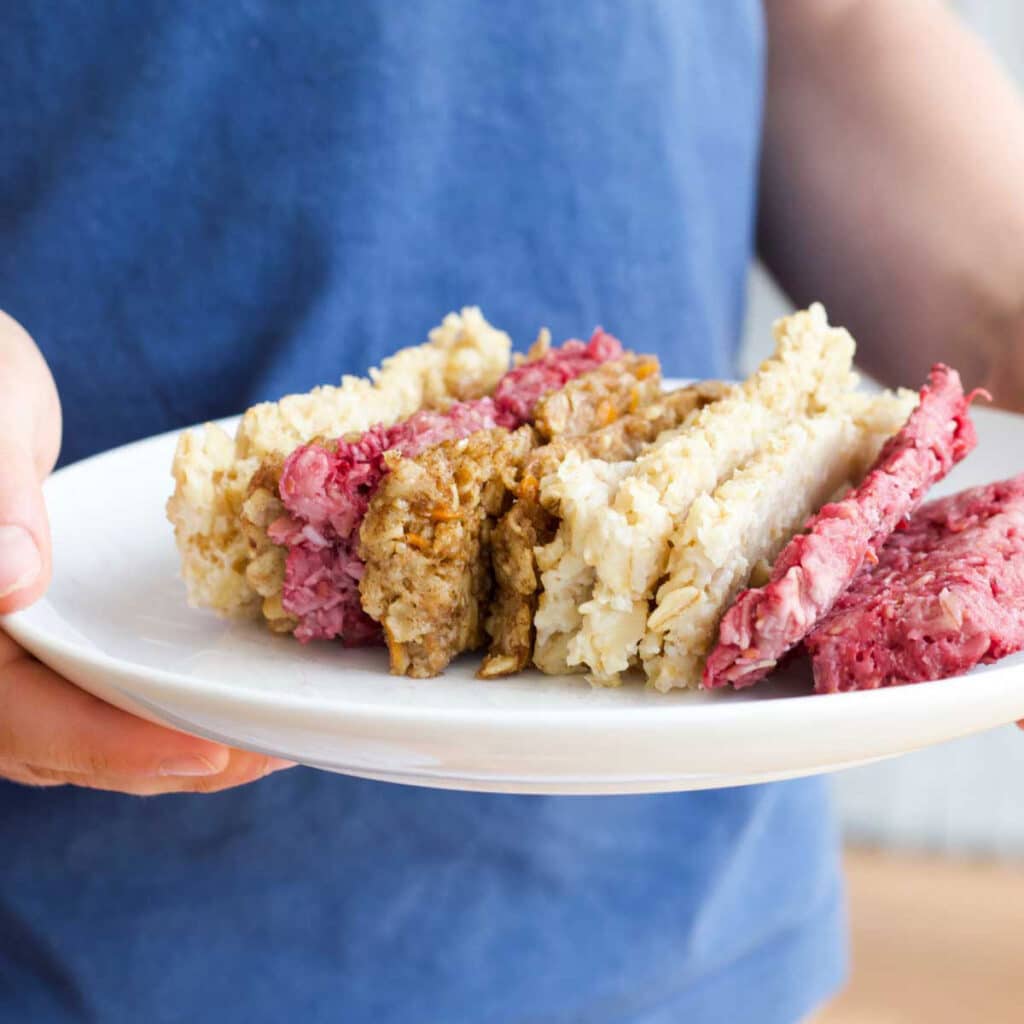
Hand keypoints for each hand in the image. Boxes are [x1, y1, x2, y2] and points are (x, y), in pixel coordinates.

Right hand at [0, 310, 293, 793]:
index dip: (111, 744)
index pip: (20, 717)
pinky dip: (170, 705)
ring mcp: (16, 647)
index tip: (208, 750)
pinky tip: (239, 695)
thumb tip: (9, 584)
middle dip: (170, 757)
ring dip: (178, 743)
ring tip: (274, 739)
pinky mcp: (55, 633)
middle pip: (63, 744)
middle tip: (273, 749)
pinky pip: (105, 687)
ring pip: (88, 727)